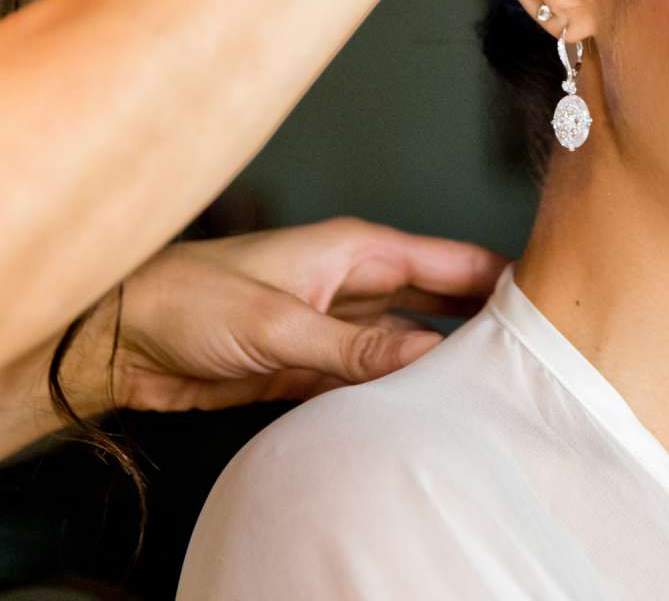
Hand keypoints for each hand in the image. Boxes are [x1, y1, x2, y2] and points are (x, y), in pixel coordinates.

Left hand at [95, 219, 508, 412]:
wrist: (119, 342)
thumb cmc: (188, 302)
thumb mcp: (278, 324)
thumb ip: (356, 345)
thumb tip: (432, 354)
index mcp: (357, 250)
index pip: (451, 263)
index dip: (502, 281)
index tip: (549, 309)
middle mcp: (354, 284)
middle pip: (440, 305)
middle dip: (482, 329)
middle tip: (530, 364)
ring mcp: (335, 327)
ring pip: (409, 347)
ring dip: (438, 368)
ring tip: (486, 397)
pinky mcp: (311, 368)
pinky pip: (371, 381)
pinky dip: (396, 396)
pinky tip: (423, 417)